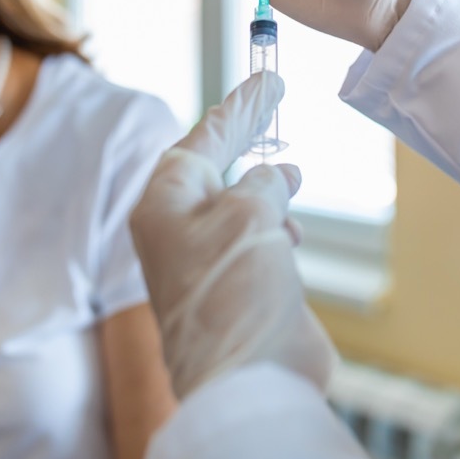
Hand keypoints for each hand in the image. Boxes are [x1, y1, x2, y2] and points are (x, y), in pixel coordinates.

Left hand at [130, 73, 335, 398]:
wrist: (250, 379)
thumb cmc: (237, 289)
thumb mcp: (251, 214)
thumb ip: (263, 183)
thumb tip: (279, 176)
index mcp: (164, 206)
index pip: (201, 140)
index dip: (237, 109)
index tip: (267, 79)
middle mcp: (176, 231)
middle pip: (213, 168)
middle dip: (246, 137)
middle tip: (274, 99)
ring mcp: (205, 263)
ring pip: (236, 205)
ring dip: (268, 190)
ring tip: (296, 179)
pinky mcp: (235, 288)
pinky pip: (254, 241)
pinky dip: (276, 229)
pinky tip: (293, 234)